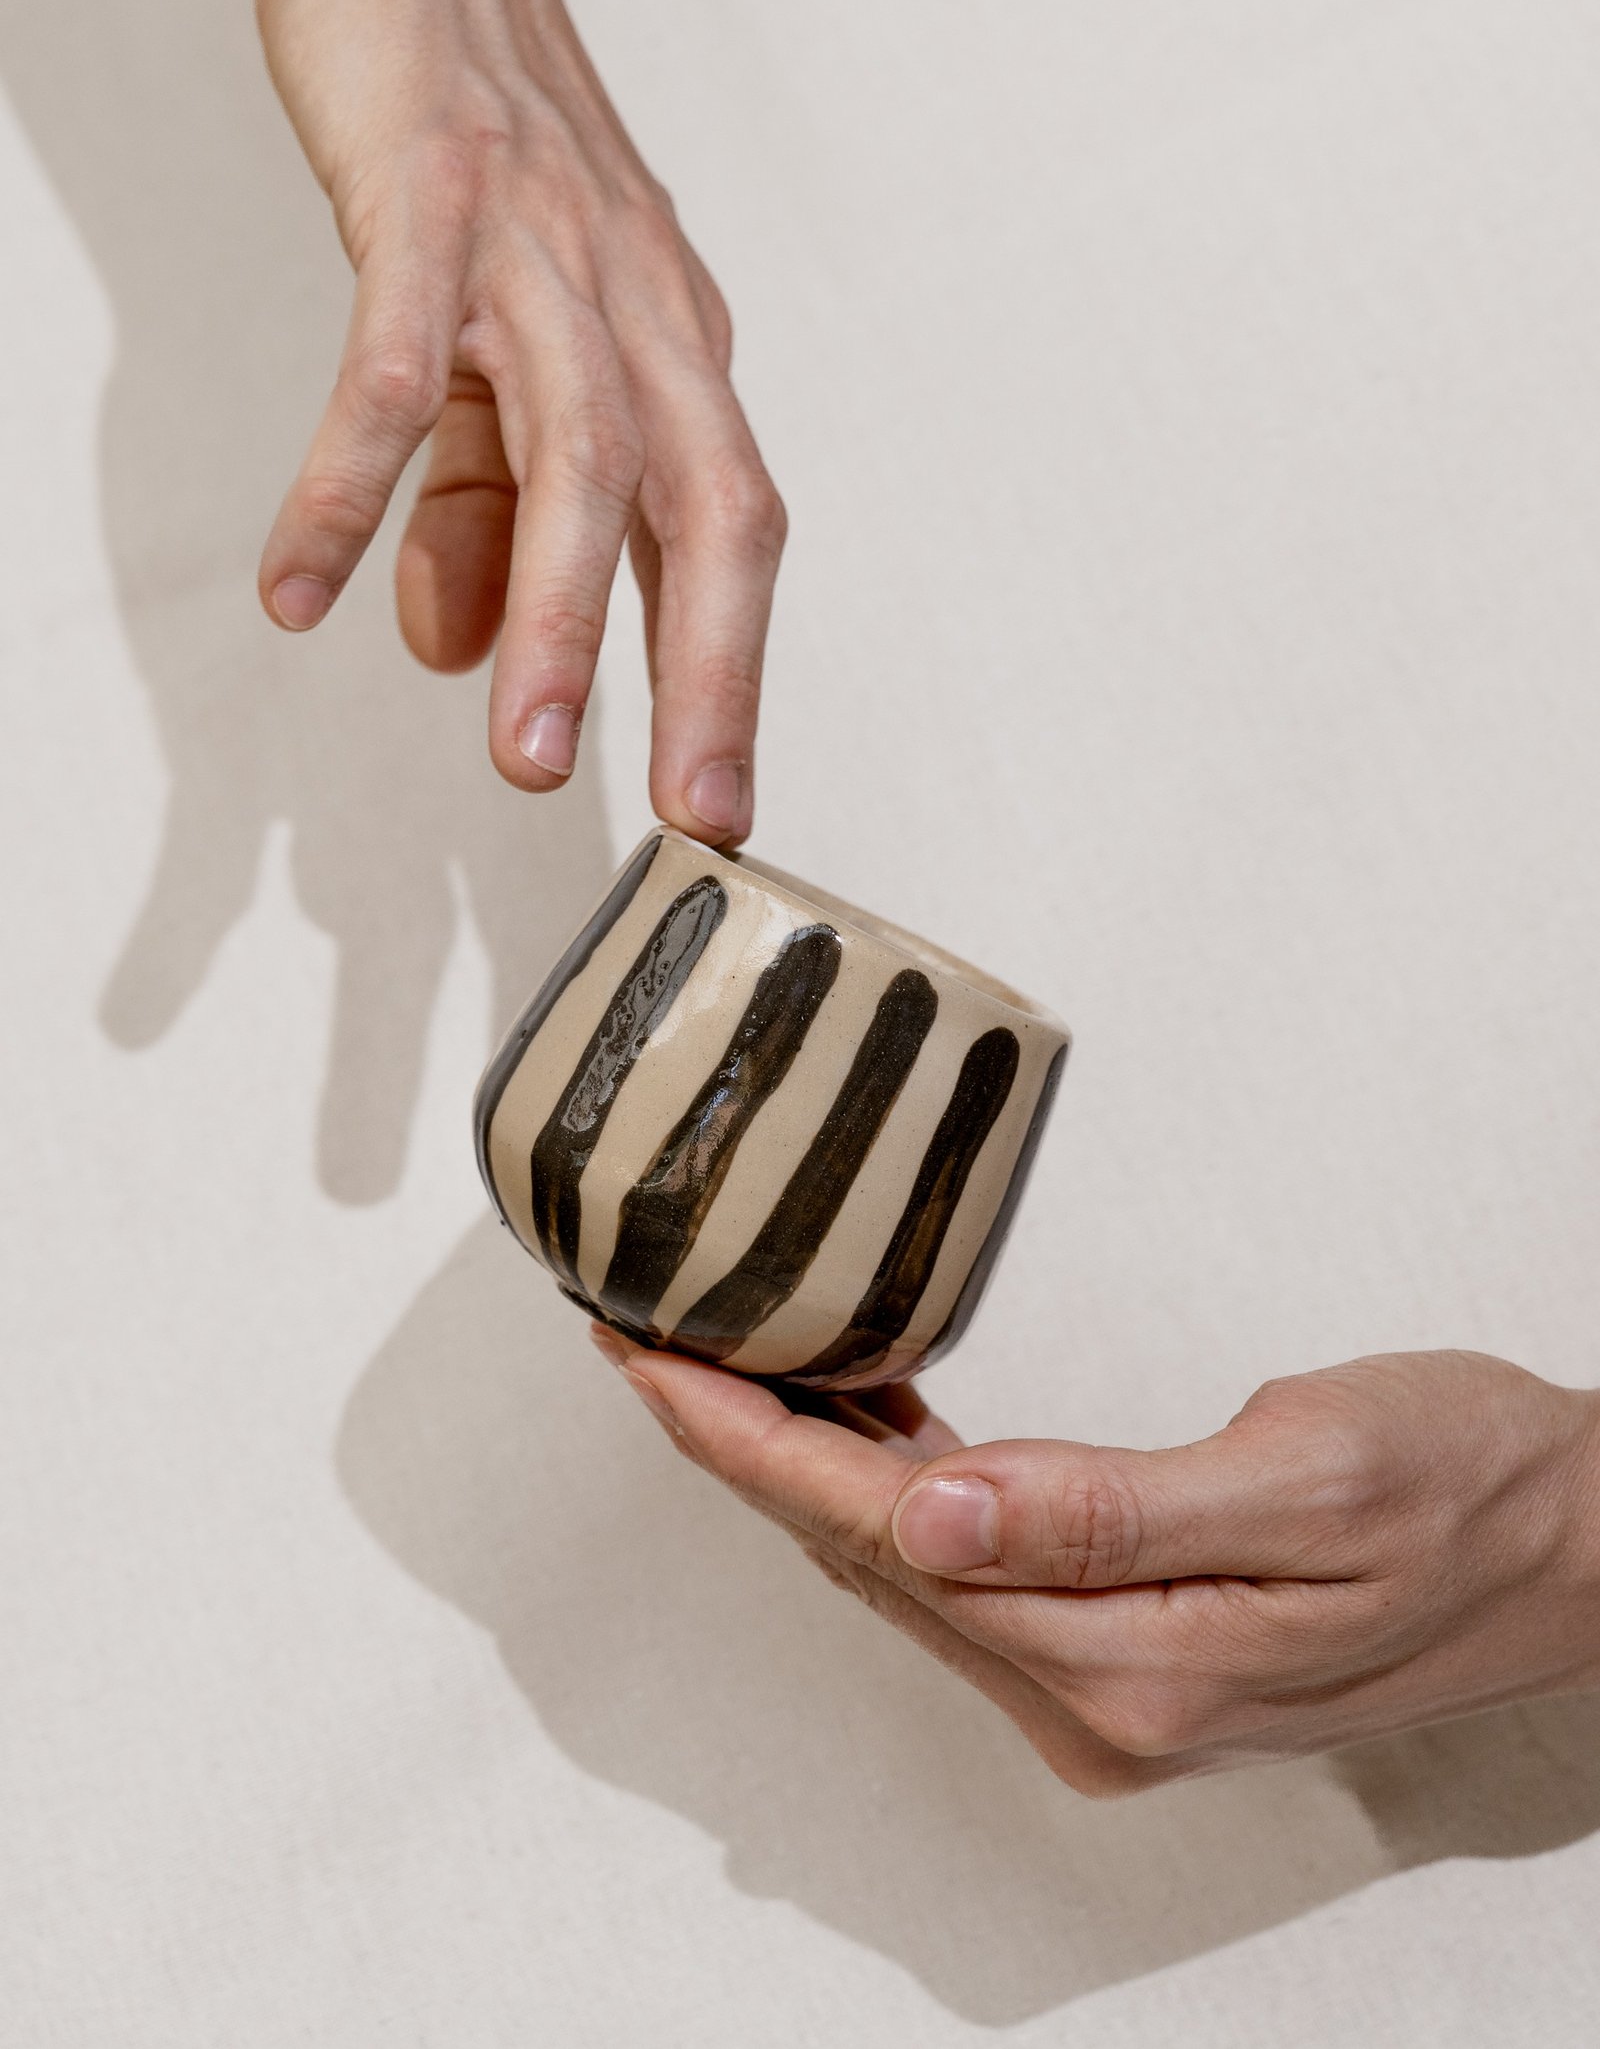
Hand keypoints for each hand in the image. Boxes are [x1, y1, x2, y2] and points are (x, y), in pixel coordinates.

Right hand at [254, 0, 784, 839]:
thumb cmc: (484, 148)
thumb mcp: (500, 347)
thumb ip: (486, 506)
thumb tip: (466, 649)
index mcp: (672, 353)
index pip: (726, 536)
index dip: (732, 674)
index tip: (718, 805)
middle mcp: (638, 307)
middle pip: (705, 506)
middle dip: (705, 673)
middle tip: (688, 809)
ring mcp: (541, 247)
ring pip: (581, 447)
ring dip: (559, 611)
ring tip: (526, 749)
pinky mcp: (430, 192)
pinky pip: (398, 357)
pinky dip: (357, 479)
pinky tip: (306, 586)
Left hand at [595, 1334, 1599, 1795]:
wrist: (1581, 1546)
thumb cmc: (1472, 1487)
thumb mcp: (1308, 1473)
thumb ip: (1109, 1509)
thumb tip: (932, 1506)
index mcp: (1128, 1659)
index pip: (881, 1532)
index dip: (747, 1438)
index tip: (645, 1356)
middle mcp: (1094, 1699)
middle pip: (868, 1553)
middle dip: (742, 1443)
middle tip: (644, 1333)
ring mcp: (1106, 1690)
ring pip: (903, 1560)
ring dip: (805, 1460)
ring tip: (719, 1357)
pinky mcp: (1125, 1655)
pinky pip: (965, 1565)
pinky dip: (894, 1481)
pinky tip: (868, 1411)